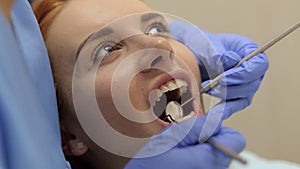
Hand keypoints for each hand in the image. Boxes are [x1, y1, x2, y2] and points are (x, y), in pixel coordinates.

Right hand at [125, 116, 244, 168]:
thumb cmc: (149, 167)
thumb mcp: (168, 139)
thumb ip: (194, 127)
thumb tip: (214, 120)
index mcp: (208, 160)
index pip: (236, 139)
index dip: (218, 128)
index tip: (202, 129)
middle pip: (225, 147)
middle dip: (206, 138)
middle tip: (184, 142)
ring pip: (214, 155)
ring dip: (199, 149)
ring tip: (179, 152)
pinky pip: (206, 164)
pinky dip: (195, 159)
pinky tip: (179, 160)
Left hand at [169, 21, 268, 110]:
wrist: (192, 55)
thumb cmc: (202, 45)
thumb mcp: (207, 44)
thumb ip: (217, 52)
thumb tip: (229, 60)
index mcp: (249, 51)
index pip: (258, 64)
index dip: (244, 73)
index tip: (224, 77)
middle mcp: (251, 69)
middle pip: (251, 84)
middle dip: (229, 86)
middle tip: (211, 85)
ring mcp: (244, 84)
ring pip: (242, 97)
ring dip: (223, 95)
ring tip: (206, 89)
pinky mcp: (234, 96)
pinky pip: (233, 106)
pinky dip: (223, 110)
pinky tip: (212, 114)